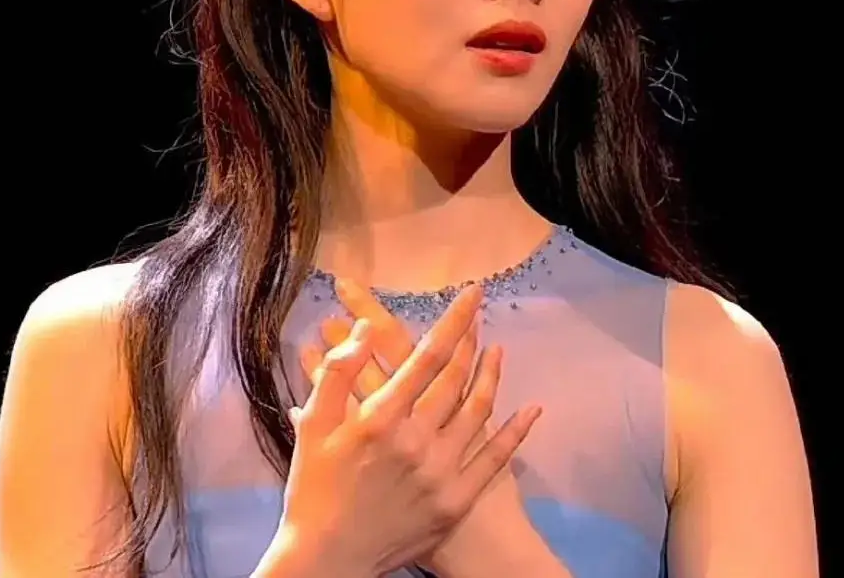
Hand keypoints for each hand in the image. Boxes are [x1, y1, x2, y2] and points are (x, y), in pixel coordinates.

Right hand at [272, 284, 541, 577]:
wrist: (328, 559)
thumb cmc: (315, 487)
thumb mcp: (313, 426)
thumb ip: (336, 373)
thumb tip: (364, 331)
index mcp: (381, 419)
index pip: (428, 355)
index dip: (454, 319)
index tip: (472, 292)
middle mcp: (417, 441)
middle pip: (457, 377)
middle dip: (471, 338)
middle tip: (481, 312)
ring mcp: (441, 473)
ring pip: (479, 410)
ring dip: (492, 375)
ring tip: (497, 350)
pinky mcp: (456, 500)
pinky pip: (495, 458)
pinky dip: (516, 430)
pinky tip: (531, 408)